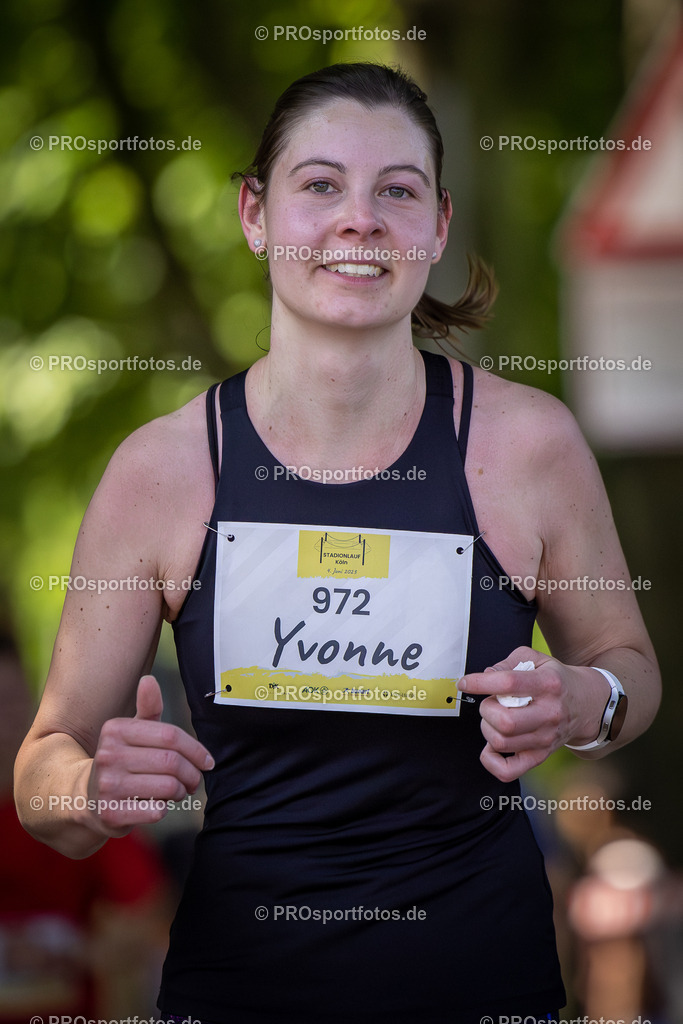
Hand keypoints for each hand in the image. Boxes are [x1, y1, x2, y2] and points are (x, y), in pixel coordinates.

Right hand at [84, 675, 213, 836]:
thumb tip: (149, 680)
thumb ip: (147, 708)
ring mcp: (107, 785)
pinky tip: (159, 804)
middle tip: (194, 780)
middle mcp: (108, 755)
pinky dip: (165, 808)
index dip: (196, 750)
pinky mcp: (110, 813)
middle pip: (172, 762)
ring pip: (168, 787)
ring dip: (181, 791)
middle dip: (192, 774)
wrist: (86, 797)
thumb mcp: (131, 732)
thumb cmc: (121, 759)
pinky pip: (156, 811)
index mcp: (116, 730)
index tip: (208, 762)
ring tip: (178, 791)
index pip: (170, 736)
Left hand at [459, 647, 600, 781]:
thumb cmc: (557, 681)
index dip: (480, 683)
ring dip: (487, 729)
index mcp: (548, 684)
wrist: (587, 705)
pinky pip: (509, 770)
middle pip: (505, 720)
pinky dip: (490, 760)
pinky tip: (492, 745)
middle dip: (486, 709)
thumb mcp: (537, 660)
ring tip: (494, 719)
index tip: (465, 683)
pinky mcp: (541, 755)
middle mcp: (549, 713)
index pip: (508, 683)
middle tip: (490, 703)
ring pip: (503, 742)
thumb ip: (509, 662)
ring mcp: (546, 738)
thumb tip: (486, 676)